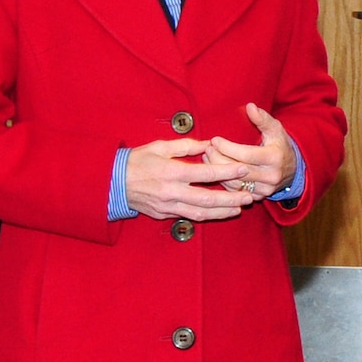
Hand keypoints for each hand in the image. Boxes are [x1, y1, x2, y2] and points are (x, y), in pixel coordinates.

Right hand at [124, 138, 255, 221]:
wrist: (111, 182)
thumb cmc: (136, 161)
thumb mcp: (160, 147)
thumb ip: (186, 146)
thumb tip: (209, 144)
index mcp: (171, 172)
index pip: (206, 174)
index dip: (227, 172)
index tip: (243, 169)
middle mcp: (171, 192)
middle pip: (208, 198)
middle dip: (231, 198)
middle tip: (249, 196)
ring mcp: (168, 206)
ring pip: (201, 212)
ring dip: (222, 211)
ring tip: (239, 208)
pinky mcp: (164, 215)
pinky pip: (189, 217)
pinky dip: (206, 215)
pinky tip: (219, 213)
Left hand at [203, 103, 298, 198]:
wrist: (294, 170)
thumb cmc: (280, 145)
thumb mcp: (276, 129)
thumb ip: (262, 118)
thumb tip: (250, 106)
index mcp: (274, 157)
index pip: (245, 154)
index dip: (227, 148)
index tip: (214, 140)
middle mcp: (271, 175)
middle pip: (237, 170)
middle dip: (218, 159)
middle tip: (207, 149)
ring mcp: (265, 188)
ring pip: (234, 183)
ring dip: (217, 171)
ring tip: (207, 158)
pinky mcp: (259, 196)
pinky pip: (236, 192)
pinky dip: (223, 181)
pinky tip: (216, 170)